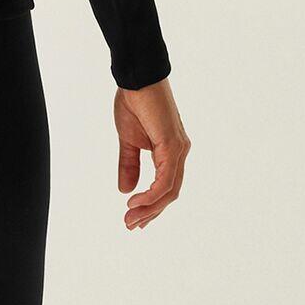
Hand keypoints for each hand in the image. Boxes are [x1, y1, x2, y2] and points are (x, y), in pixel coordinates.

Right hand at [115, 79, 189, 230]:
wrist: (137, 79)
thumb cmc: (134, 103)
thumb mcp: (128, 141)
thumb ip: (128, 165)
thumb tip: (125, 190)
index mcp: (171, 152)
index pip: (166, 187)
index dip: (151, 206)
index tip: (134, 219)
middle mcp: (180, 152)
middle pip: (170, 193)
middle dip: (150, 212)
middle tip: (131, 225)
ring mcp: (178, 149)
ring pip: (169, 191)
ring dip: (149, 208)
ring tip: (131, 218)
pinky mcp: (173, 145)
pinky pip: (165, 179)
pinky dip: (152, 194)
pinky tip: (136, 201)